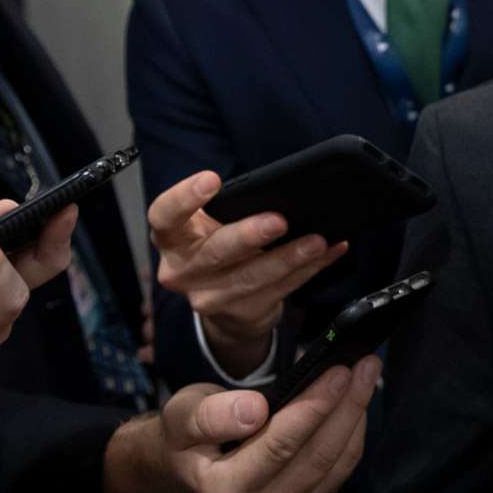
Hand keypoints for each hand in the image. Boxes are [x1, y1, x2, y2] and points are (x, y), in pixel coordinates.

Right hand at [104, 355, 382, 492]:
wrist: (192, 467)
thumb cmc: (188, 436)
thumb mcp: (184, 416)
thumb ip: (211, 416)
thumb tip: (254, 411)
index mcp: (227, 489)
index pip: (280, 446)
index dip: (313, 407)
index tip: (338, 371)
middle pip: (318, 455)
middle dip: (347, 405)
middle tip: (366, 363)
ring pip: (337, 463)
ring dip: (357, 415)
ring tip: (368, 373)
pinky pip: (341, 469)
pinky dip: (354, 432)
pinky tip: (356, 401)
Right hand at [150, 170, 351, 377]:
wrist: (221, 301)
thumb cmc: (218, 244)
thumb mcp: (212, 224)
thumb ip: (229, 209)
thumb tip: (280, 189)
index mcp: (172, 238)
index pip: (164, 215)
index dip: (184, 198)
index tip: (212, 179)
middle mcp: (182, 270)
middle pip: (214, 252)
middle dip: (249, 236)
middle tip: (279, 220)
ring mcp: (209, 297)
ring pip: (251, 277)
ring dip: (289, 258)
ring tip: (316, 241)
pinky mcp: (240, 313)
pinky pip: (280, 289)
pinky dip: (309, 269)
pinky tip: (329, 252)